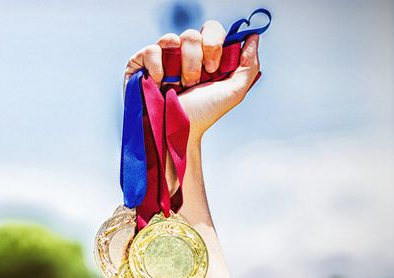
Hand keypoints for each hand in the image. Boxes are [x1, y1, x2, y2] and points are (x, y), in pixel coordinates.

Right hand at [124, 20, 260, 138]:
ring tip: (178, 86)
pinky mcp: (140, 64)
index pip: (211, 30)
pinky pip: (150, 50)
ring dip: (179, 66)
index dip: (214, 44)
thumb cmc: (203, 114)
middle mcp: (182, 53)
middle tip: (195, 82)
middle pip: (192, 34)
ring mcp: (161, 58)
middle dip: (196, 60)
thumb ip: (248, 64)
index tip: (214, 69)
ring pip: (171, 39)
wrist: (177, 132)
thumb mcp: (234, 92)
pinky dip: (158, 67)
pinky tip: (159, 84)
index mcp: (203, 55)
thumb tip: (254, 37)